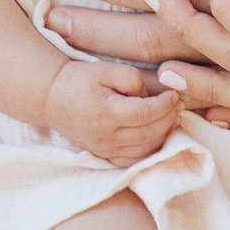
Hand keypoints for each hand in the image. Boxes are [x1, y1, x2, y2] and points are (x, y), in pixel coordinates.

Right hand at [45, 58, 180, 165]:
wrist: (51, 98)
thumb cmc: (78, 80)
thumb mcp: (104, 70)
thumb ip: (131, 79)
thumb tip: (149, 96)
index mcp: (106, 113)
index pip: (145, 113)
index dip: (165, 105)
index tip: (174, 94)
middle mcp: (105, 137)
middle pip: (148, 134)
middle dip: (168, 120)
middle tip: (178, 105)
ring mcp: (104, 150)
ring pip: (144, 150)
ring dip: (162, 135)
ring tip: (170, 118)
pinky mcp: (103, 156)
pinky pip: (133, 160)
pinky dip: (149, 150)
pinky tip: (156, 135)